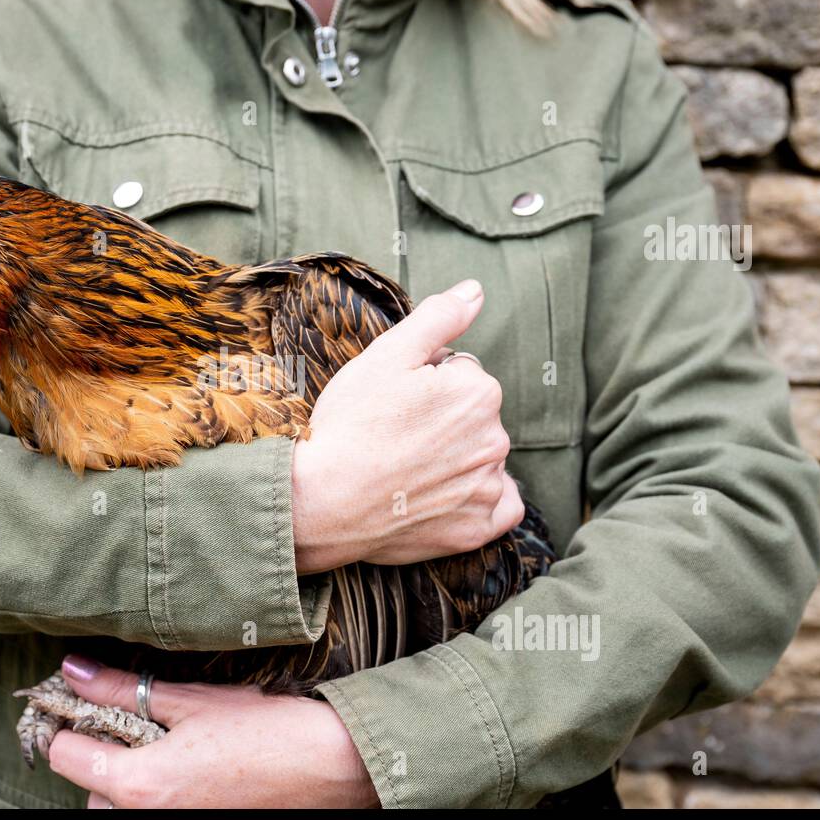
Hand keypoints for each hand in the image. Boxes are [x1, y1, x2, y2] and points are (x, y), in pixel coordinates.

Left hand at [47, 656, 379, 808]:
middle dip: (105, 756)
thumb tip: (71, 670)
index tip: (84, 705)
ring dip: (131, 781)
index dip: (67, 725)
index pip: (63, 758)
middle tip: (140, 723)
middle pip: (91, 790)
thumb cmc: (266, 729)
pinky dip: (161, 797)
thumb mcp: (189, 700)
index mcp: (139, 785)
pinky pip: (155, 818)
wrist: (332, 768)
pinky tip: (193, 770)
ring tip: (172, 748)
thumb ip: (121, 689)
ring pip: (121, 810)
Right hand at [292, 279, 523, 572]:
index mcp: (478, 390)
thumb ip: (438, 317)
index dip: (422, 384)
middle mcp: (495, 438)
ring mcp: (487, 487)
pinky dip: (478, 500)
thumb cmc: (348, 425)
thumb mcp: (386, 355)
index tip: (392, 403)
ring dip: (454, 458)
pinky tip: (442, 496)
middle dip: (442, 420)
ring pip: (480, 458)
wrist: (320, 502)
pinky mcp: (477, 528)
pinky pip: (499, 506)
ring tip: (405, 468)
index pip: (459, 374)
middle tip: (393, 435)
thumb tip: (476, 291)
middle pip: (472, 417)